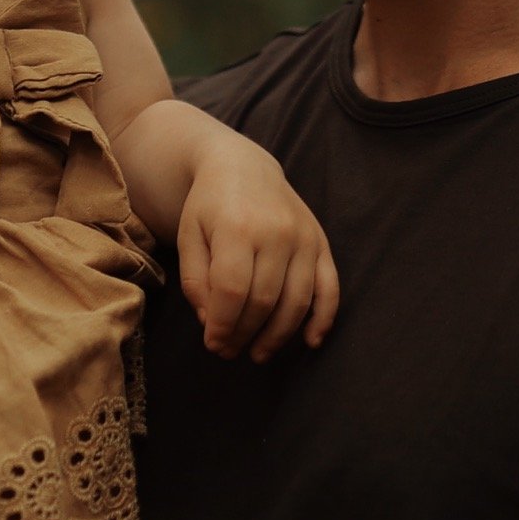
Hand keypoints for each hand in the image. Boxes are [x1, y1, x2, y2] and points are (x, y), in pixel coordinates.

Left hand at [176, 134, 339, 362]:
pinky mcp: (320, 241)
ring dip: (278, 336)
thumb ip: (195, 281)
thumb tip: (212, 323)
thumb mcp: (188, 236)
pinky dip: (324, 318)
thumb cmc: (209, 205)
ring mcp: (303, 237)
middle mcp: (276, 232)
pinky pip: (330, 287)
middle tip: (229, 351)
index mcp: (237, 227)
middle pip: (264, 301)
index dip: (222, 325)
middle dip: (244, 334)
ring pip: (296, 301)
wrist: (242, 165)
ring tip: (258, 353)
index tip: (213, 344)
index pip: (232, 291)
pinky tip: (311, 342)